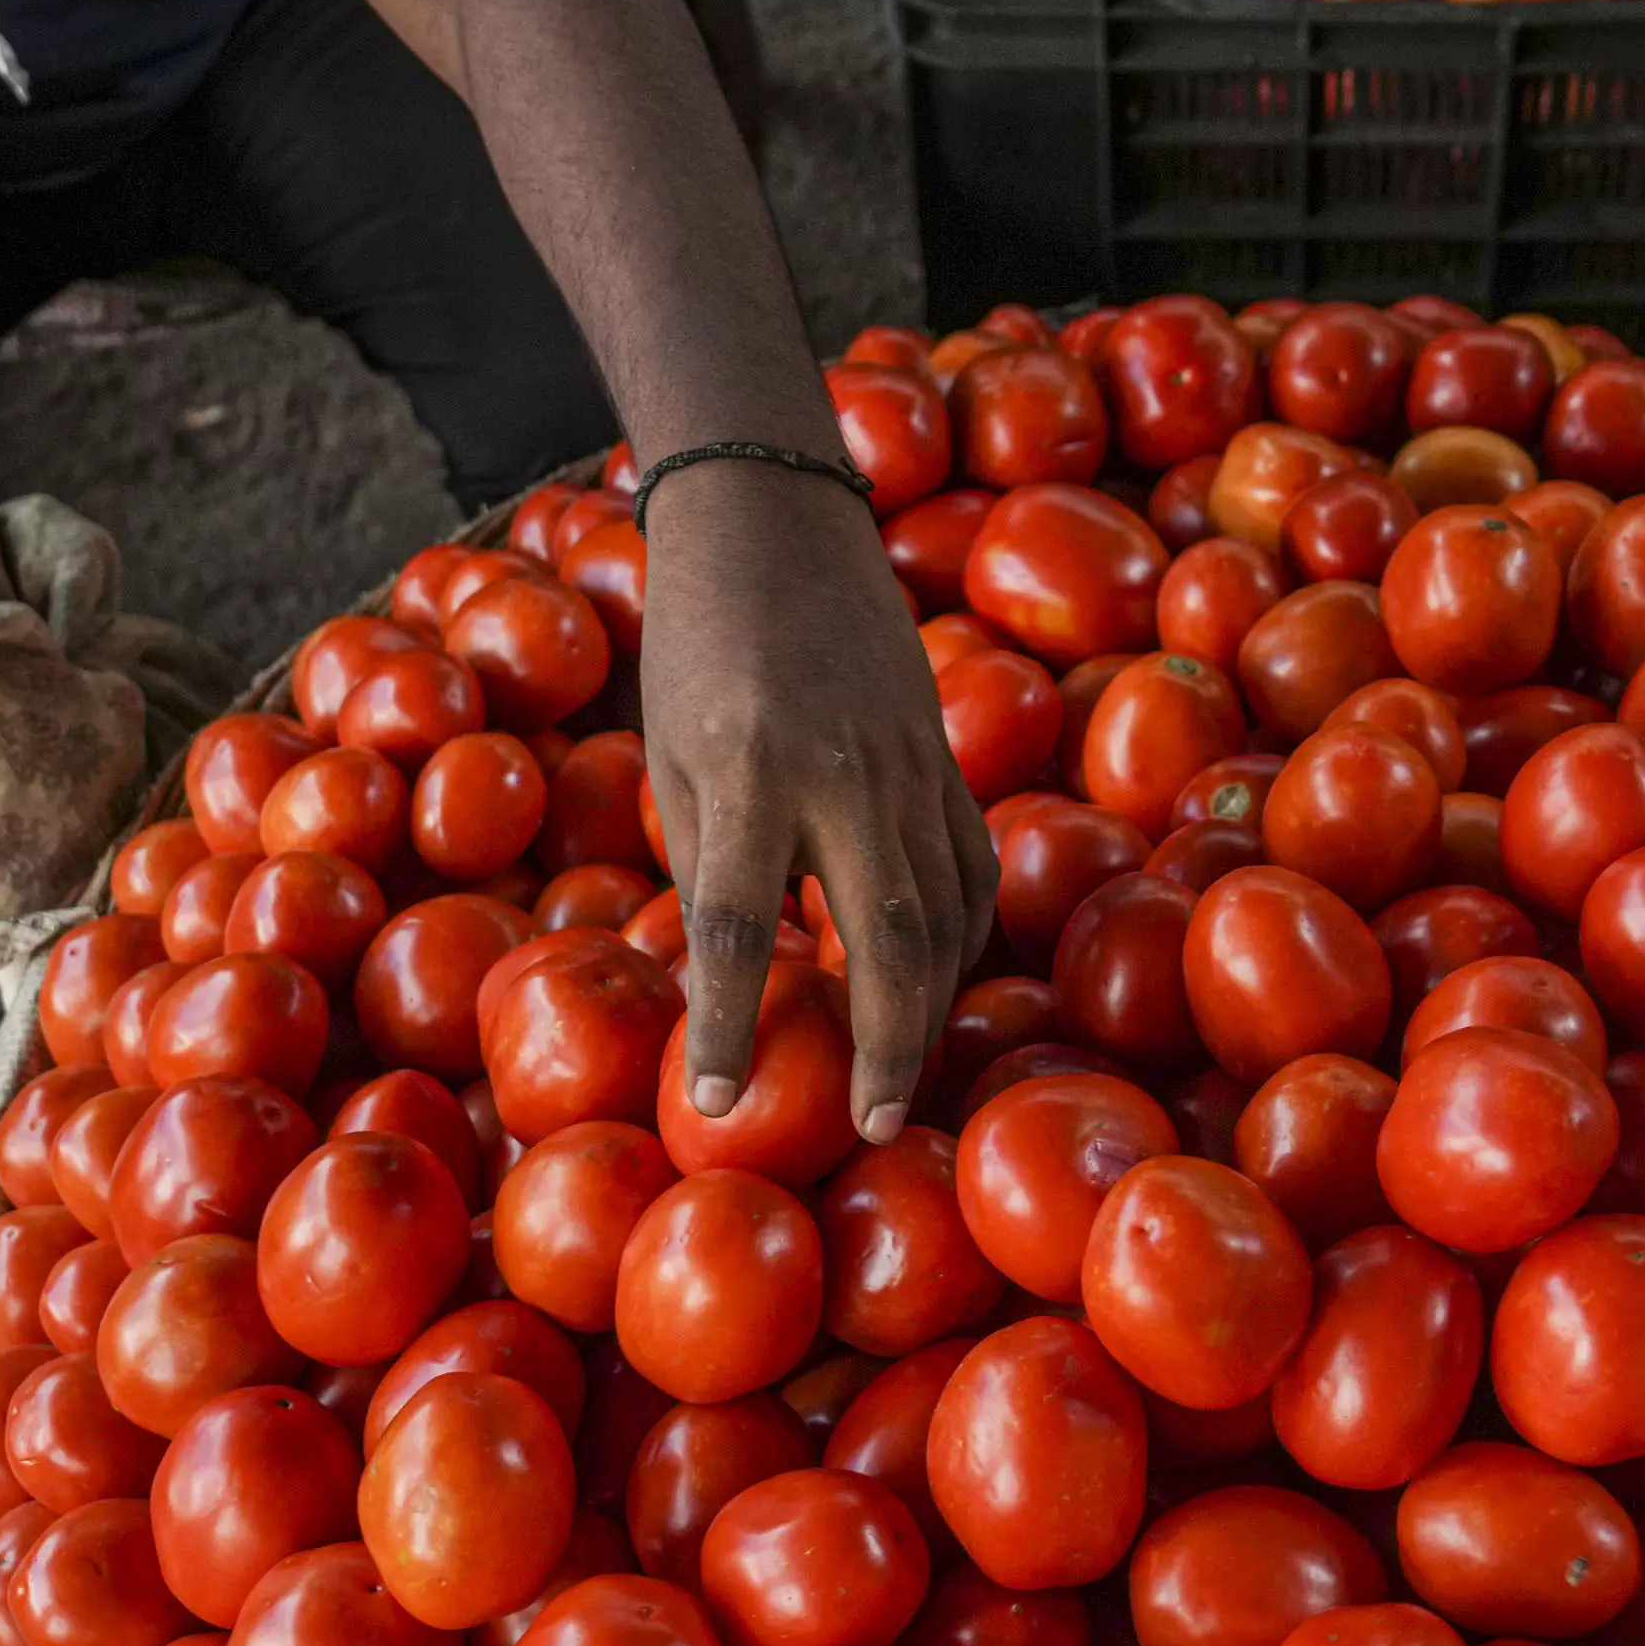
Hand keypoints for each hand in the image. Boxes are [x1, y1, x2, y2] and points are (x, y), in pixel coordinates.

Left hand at [641, 461, 996, 1144]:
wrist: (779, 517)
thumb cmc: (698, 641)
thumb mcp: (673, 754)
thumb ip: (712, 867)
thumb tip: (737, 983)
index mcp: (751, 770)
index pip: (743, 924)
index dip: (731, 1023)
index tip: (716, 1101)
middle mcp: (847, 775)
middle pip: (886, 938)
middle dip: (883, 1046)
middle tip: (870, 1128)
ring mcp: (914, 767)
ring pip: (946, 915)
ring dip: (928, 1009)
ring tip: (898, 1082)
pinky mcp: (949, 761)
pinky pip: (971, 873)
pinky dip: (960, 942)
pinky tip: (935, 987)